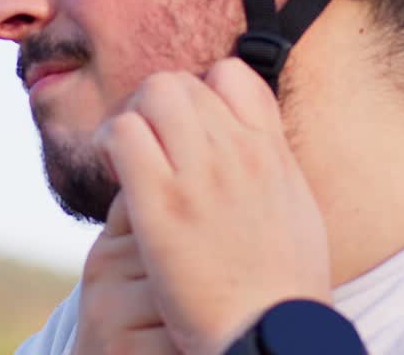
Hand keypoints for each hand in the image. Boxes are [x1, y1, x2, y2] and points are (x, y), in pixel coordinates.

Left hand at [93, 57, 331, 354]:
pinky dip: (109, 141)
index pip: (232, 75)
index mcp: (272, 152)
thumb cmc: (280, 287)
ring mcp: (200, 175)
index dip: (200, 89)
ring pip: (152, 95)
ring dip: (130, 116)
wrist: (270, 334)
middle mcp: (238, 152)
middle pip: (181, 83)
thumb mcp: (293, 209)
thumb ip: (268, 167)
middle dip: (154, 104)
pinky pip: (124, 135)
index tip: (186, 126)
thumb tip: (250, 143)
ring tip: (123, 153)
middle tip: (143, 141)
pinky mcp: (162, 204)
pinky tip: (111, 167)